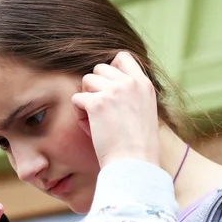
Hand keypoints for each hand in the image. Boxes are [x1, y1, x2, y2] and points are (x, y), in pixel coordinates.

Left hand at [72, 51, 159, 167]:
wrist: (135, 163)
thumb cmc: (137, 146)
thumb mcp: (144, 112)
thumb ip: (130, 94)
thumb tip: (107, 84)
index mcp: (144, 84)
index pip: (123, 57)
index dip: (110, 70)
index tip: (109, 89)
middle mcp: (130, 83)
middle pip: (99, 68)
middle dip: (95, 87)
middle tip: (102, 110)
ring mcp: (114, 91)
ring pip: (86, 80)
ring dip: (87, 99)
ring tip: (96, 120)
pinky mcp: (97, 103)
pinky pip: (77, 99)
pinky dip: (79, 114)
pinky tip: (90, 128)